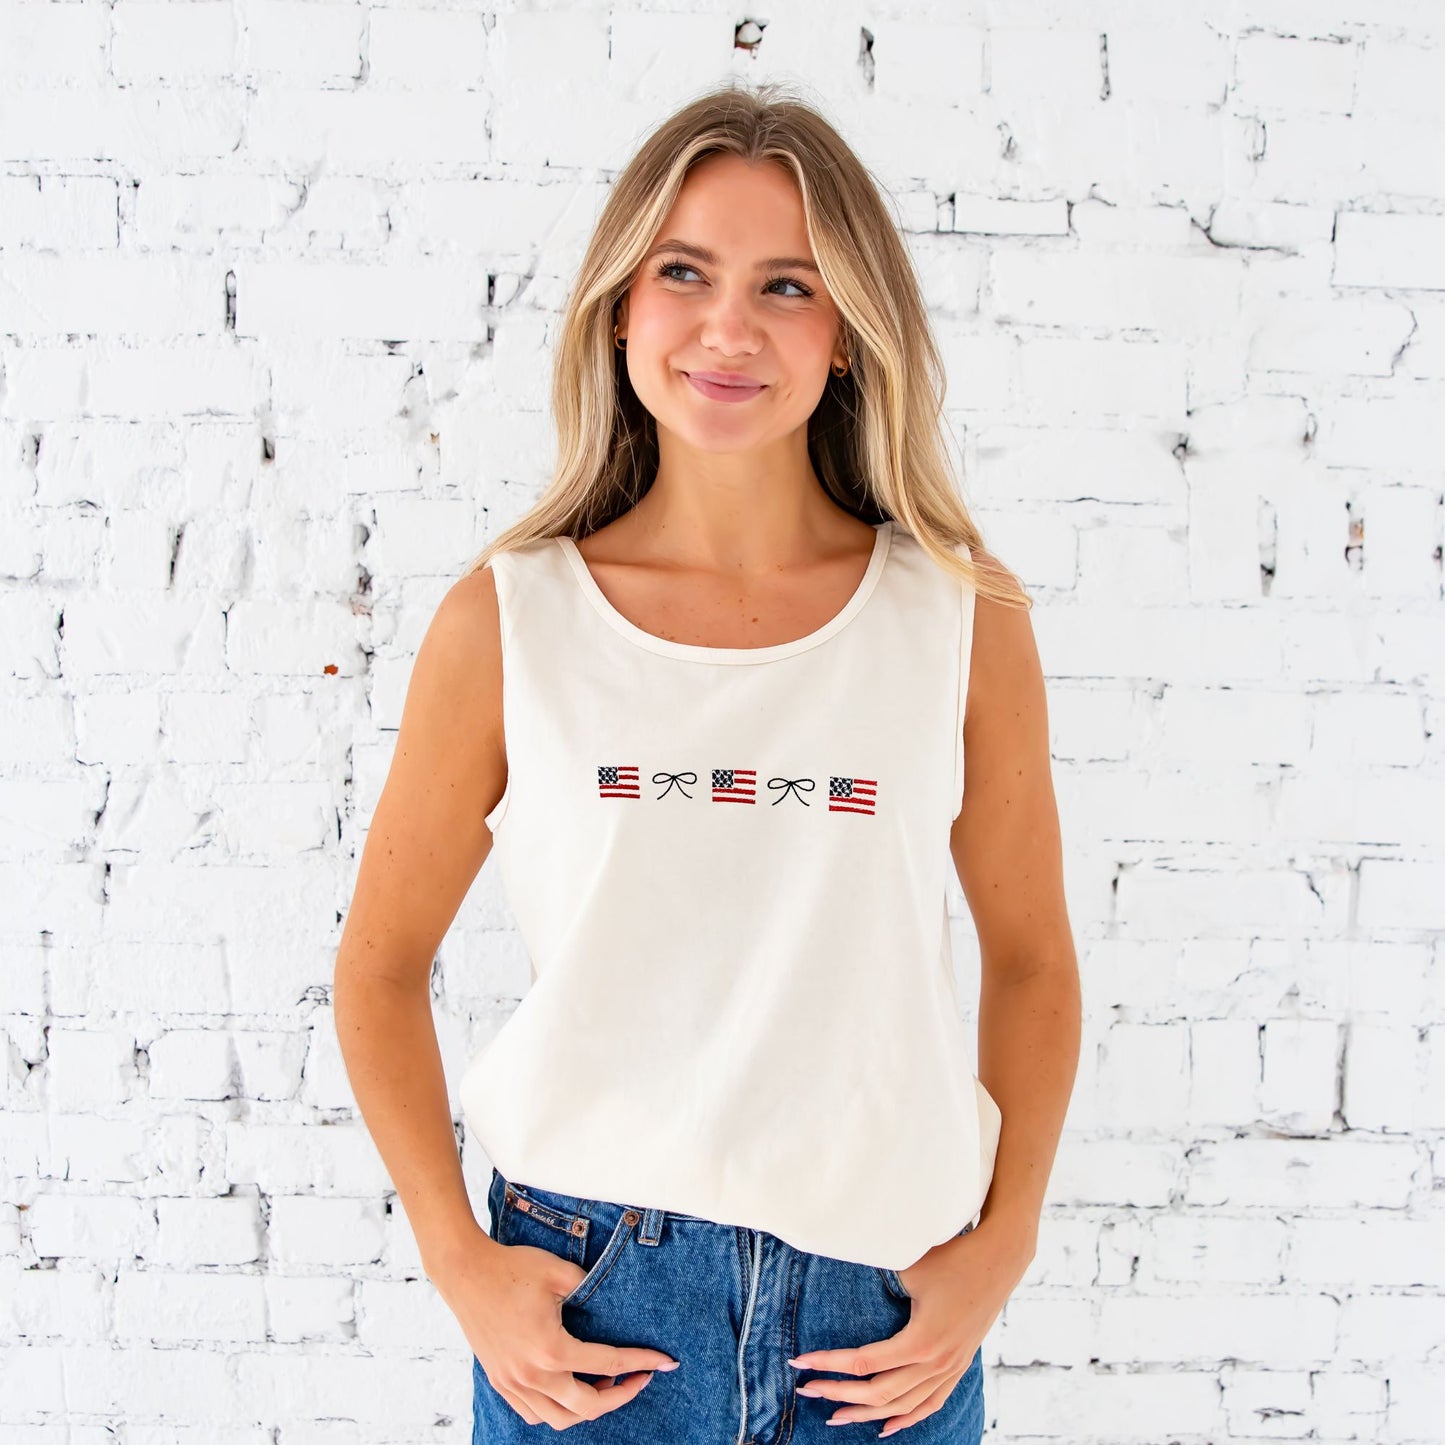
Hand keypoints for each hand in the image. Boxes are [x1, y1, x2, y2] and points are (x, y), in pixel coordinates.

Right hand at [425, 1224, 680, 1429]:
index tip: (664, 1362)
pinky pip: (535, 1414)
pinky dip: (558, 1411)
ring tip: (607, 1384)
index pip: (608, 1365)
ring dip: (589, 1407)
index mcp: (551, 1349)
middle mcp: (532, 1375)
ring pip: (560, 1419)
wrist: (465, 1272)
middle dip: (621, 1396)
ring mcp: (513, 1383)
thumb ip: (590, 1287)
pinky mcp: (500, 1381)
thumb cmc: (511, 1268)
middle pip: (588, 1407)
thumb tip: (613, 1299)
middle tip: (640, 1378)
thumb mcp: (559, 1272)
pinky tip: (570, 1390)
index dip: (641, 1363)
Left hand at [786, 1219, 1032, 1436]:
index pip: (864, 1363)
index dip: (829, 1365)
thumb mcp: (909, 1264)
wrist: (1000, 1258)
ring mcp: (950, 1368)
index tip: (800, 1362)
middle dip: (839, 1394)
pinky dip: (907, 1419)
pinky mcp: (959, 1365)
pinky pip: (930, 1403)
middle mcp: (936, 1362)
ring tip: (835, 1416)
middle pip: (878, 1393)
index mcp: (921, 1340)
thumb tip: (836, 1261)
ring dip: (867, 1413)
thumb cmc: (953, 1255)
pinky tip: (886, 1427)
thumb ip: (876, 1273)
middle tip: (806, 1389)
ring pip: (903, 1405)